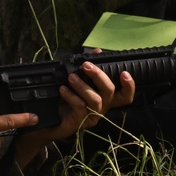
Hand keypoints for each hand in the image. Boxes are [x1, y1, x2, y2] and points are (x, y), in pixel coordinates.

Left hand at [13, 61, 135, 168]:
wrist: (45, 123)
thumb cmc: (63, 101)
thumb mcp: (76, 82)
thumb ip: (88, 68)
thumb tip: (97, 51)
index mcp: (104, 99)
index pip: (125, 97)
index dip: (130, 87)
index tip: (124, 73)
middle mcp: (101, 109)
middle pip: (110, 92)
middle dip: (99, 76)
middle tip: (86, 65)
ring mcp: (90, 118)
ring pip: (95, 100)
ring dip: (83, 86)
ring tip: (71, 77)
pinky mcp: (78, 123)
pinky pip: (79, 107)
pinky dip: (71, 96)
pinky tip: (62, 89)